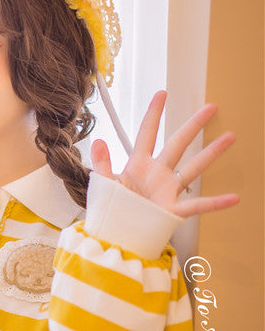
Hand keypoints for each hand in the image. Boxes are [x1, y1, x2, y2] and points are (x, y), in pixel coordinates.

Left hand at [90, 91, 238, 218]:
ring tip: (229, 137)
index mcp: (137, 165)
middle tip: (211, 108)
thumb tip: (98, 141)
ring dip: (211, 153)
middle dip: (193, 125)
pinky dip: (215, 203)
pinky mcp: (172, 210)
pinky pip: (197, 205)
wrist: (113, 236)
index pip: (147, 133)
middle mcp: (156, 174)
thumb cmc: (110, 211)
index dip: (154, 113)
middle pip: (178, 143)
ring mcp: (167, 191)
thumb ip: (102, 164)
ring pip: (193, 167)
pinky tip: (233, 198)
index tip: (161, 94)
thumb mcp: (103, 185)